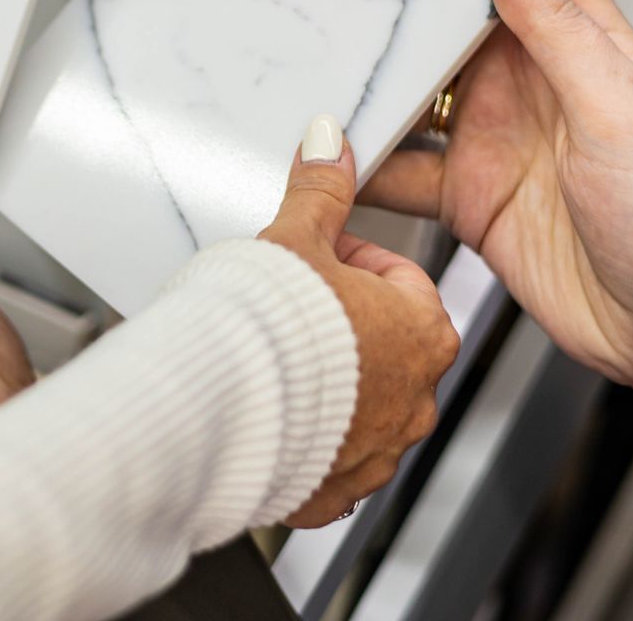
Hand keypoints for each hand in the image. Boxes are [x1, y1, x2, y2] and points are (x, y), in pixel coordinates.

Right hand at [260, 116, 459, 525]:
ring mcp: (378, 451)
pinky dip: (307, 437)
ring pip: (361, 403)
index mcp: (422, 330)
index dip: (348, 259)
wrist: (210, 410)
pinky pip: (330, 457)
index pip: (399, 276)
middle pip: (383, 341)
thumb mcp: (295, 239)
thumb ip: (321, 191)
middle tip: (289, 306)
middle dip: (340, 322)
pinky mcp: (337, 490)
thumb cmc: (262, 329)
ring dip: (327, 381)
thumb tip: (331, 143)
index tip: (312, 258)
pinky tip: (269, 411)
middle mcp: (414, 398)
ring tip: (273, 359)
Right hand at [362, 0, 632, 438]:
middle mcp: (531, 85)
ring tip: (309, 45)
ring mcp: (494, 140)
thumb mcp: (622, 110)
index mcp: (584, 46)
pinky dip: (357, 160)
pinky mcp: (466, 198)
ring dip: (371, 75)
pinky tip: (320, 145)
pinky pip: (398, 170)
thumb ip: (558, 28)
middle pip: (453, 23)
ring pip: (414, 92)